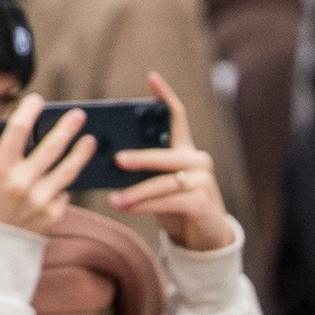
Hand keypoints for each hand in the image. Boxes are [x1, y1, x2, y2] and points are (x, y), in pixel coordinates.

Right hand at [0, 93, 88, 237]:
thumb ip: (3, 157)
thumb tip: (26, 135)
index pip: (18, 129)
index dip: (30, 110)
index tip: (38, 99)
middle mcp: (21, 183)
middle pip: (52, 146)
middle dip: (67, 127)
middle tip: (80, 114)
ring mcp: (39, 200)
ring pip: (68, 170)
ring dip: (81, 153)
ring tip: (90, 141)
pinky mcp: (52, 216)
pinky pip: (63, 194)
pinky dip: (60, 188)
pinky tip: (59, 184)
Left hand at [102, 70, 242, 252]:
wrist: (205, 237)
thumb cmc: (177, 206)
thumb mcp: (160, 184)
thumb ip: (145, 171)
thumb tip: (109, 161)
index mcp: (186, 150)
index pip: (178, 116)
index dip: (165, 96)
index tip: (151, 77)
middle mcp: (198, 161)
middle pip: (165, 155)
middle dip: (140, 158)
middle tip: (117, 160)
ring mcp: (203, 181)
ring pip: (163, 183)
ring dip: (135, 192)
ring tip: (114, 199)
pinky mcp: (202, 202)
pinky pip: (168, 202)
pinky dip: (144, 206)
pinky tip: (126, 208)